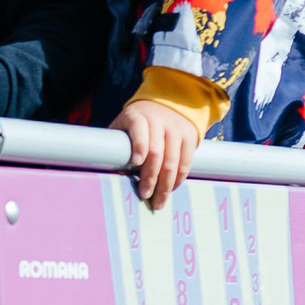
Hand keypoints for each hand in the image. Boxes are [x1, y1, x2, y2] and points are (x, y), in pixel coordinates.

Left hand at [117, 96, 201, 211]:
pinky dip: (178, 178)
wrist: (167, 103)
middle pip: (156, 152)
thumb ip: (118, 145)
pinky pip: (186, 161)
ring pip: (173, 160)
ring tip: (158, 201)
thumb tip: (114, 175)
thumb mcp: (124, 126)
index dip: (139, 145)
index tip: (136, 162)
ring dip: (165, 184)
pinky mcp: (190, 136)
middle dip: (150, 177)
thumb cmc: (138, 122)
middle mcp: (158, 120)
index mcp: (137, 116)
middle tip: (145, 195)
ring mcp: (176, 128)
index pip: (138, 128)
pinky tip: (170, 188)